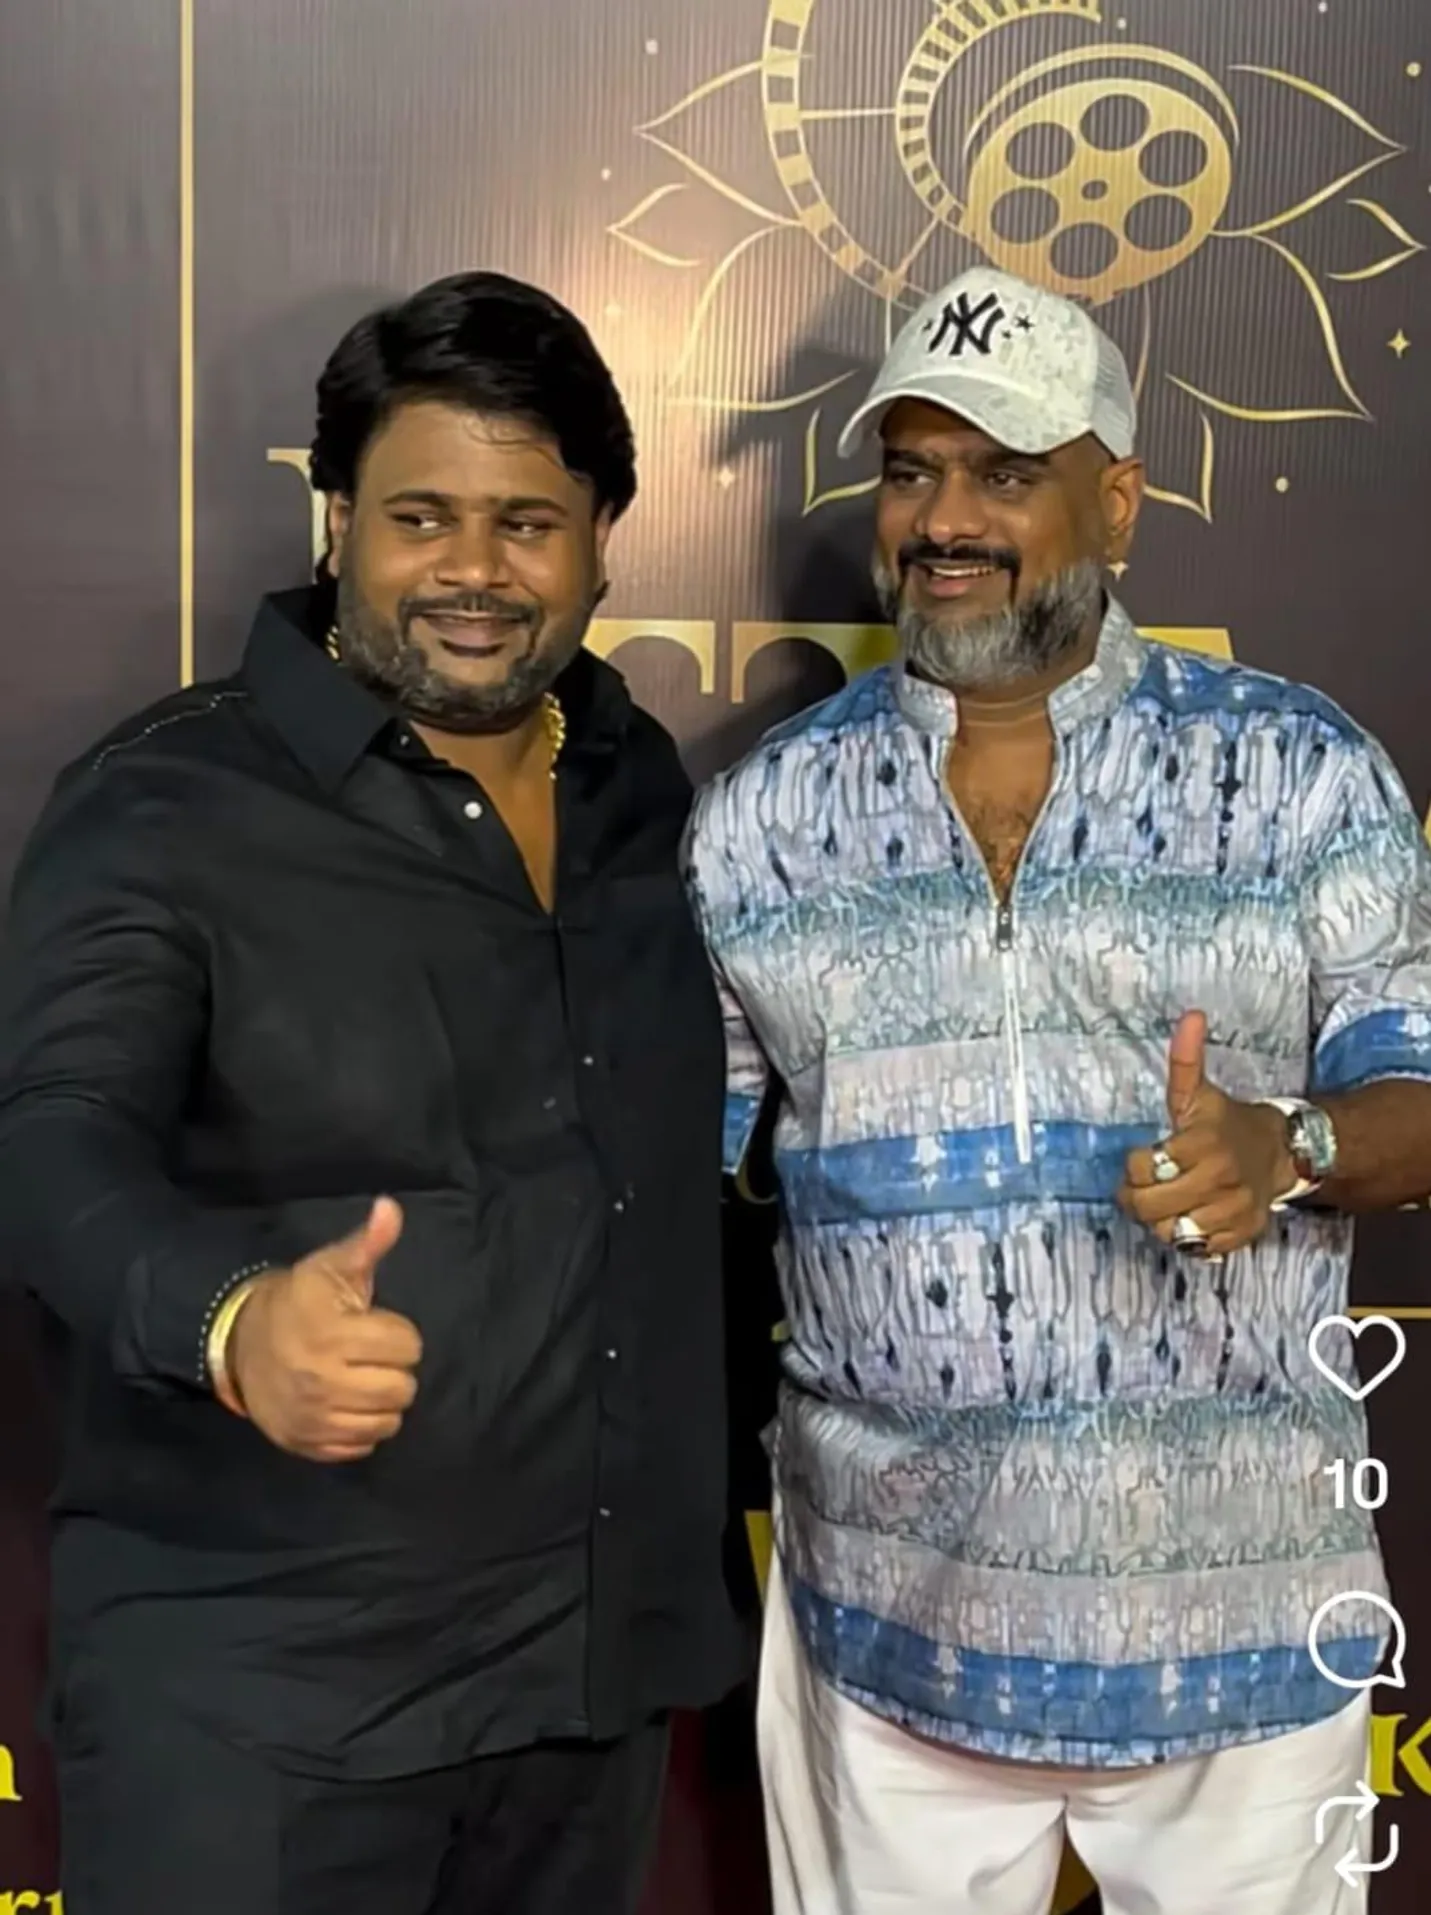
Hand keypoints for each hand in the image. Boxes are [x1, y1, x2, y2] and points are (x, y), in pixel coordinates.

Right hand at [228, 1197, 422, 1462]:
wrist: (240, 1342)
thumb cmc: (298, 1300)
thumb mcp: (330, 1266)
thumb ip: (367, 1243)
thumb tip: (391, 1208)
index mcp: (332, 1334)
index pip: (407, 1346)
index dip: (398, 1334)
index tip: (375, 1326)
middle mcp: (323, 1381)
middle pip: (402, 1389)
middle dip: (395, 1369)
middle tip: (371, 1356)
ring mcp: (314, 1418)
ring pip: (387, 1422)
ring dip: (383, 1402)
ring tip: (363, 1380)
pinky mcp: (306, 1443)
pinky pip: (361, 1447)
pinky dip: (362, 1429)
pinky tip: (348, 1405)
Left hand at [1118, 1011, 1295, 1257]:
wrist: (1282, 1151)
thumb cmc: (1227, 1122)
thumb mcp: (1200, 1093)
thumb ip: (1186, 1060)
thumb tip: (1191, 1016)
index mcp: (1203, 1144)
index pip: (1143, 1167)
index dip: (1135, 1165)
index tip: (1145, 1158)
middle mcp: (1220, 1179)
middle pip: (1149, 1207)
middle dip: (1137, 1198)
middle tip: (1143, 1188)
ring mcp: (1233, 1210)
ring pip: (1170, 1232)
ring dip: (1161, 1220)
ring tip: (1168, 1202)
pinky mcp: (1241, 1234)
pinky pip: (1198, 1249)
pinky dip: (1188, 1238)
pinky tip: (1192, 1215)